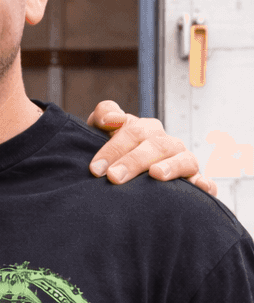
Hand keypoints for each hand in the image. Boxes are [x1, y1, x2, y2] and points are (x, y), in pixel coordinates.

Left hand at [86, 103, 217, 196]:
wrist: (124, 180)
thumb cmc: (113, 155)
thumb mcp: (102, 133)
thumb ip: (103, 116)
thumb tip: (113, 119)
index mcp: (146, 131)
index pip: (133, 132)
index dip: (114, 148)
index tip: (96, 168)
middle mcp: (166, 144)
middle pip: (156, 146)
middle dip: (134, 160)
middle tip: (114, 177)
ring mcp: (182, 162)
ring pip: (183, 159)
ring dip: (170, 166)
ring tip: (155, 174)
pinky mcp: (194, 182)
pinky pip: (204, 182)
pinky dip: (206, 184)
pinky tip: (202, 187)